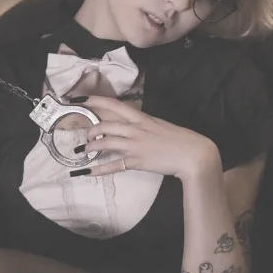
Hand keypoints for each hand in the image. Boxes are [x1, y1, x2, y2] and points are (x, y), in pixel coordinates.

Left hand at [78, 96, 218, 179]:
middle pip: (104, 126)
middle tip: (87, 137)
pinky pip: (113, 165)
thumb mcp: (159, 125)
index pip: (114, 105)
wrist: (192, 154)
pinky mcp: (136, 162)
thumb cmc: (179, 139)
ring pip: (105, 143)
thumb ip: (143, 124)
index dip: (95, 101)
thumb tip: (130, 125)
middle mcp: (135, 129)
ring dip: (91, 148)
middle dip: (91, 131)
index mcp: (141, 118)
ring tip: (84, 151)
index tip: (80, 100)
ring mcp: (134, 146)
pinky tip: (85, 172)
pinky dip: (97, 169)